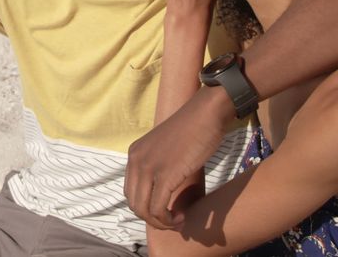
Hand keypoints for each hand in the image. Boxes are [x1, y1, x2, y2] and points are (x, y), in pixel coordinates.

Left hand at [126, 86, 234, 229]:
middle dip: (153, 219)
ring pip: (144, 210)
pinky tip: (182, 217)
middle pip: (134, 204)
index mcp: (134, 154)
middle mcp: (136, 160)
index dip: (146, 208)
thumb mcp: (167, 149)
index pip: (130, 192)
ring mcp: (148, 167)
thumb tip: (166, 194)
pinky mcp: (165, 175)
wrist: (207, 113)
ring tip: (179, 221)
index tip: (166, 211)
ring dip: (161, 223)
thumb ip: (161, 167)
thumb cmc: (194, 130)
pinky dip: (169, 220)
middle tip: (174, 220)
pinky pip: (158, 209)